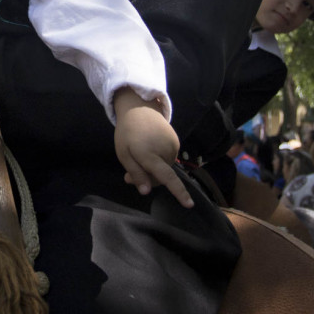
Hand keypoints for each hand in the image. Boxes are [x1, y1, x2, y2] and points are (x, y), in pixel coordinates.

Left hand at [113, 88, 193, 207]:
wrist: (140, 108)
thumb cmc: (127, 133)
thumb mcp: (124, 155)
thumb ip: (136, 173)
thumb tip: (146, 192)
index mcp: (150, 154)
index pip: (167, 177)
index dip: (178, 192)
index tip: (189, 204)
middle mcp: (165, 151)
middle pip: (161, 177)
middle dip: (148, 179)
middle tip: (130, 174)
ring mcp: (173, 146)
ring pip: (165, 169)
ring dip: (154, 169)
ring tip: (141, 155)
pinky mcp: (177, 142)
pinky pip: (168, 160)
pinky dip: (160, 161)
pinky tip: (150, 149)